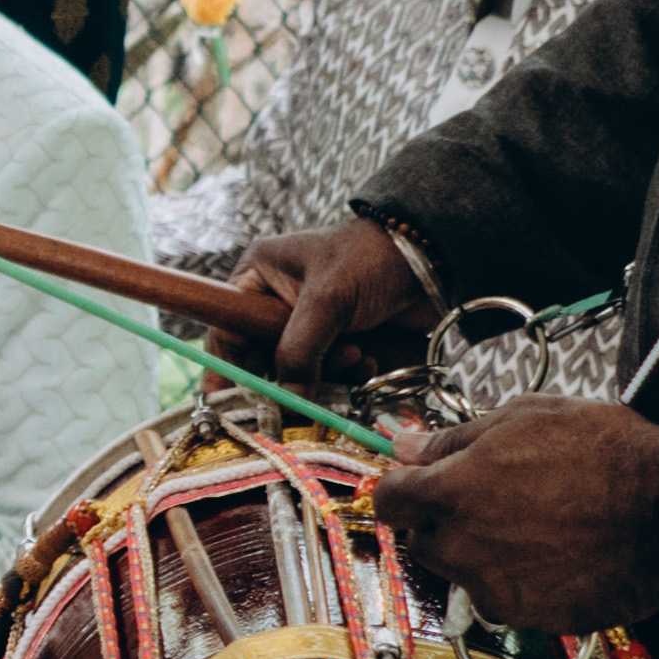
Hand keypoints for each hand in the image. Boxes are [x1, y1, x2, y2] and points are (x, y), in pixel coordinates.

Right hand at [240, 218, 436, 383]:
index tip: (223, 402)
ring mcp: (313, 323)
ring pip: (301, 369)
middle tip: (305, 382)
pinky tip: (367, 358)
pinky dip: (348, 373)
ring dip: (326, 370)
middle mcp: (279, 301)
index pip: (228, 330)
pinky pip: (331, 373)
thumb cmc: (373, 257)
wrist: (434, 259)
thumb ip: (300, 350)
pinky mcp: (341, 340)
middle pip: (263, 357)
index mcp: (260, 276)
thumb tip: (286, 398)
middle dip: (289, 371)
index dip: (224, 368)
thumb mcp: (327, 298)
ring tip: (353, 352)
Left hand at [370, 399, 658, 632]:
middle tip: (498, 503)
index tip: (420, 486)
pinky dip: (523, 583)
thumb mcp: (525, 418)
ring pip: (464, 574)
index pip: (389, 499)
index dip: (405, 489)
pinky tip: (559, 557)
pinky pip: (508, 600)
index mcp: (451, 491)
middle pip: (424, 541)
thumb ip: (454, 438)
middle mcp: (462, 545)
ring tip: (539, 528)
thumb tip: (404, 446)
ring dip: (485, 555)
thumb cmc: (607, 454)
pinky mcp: (529, 616)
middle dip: (447, 523)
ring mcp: (494, 586)